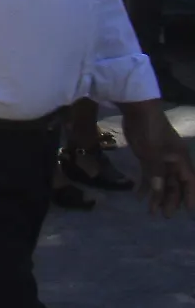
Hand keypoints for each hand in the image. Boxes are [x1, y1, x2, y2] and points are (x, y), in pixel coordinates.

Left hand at [122, 101, 194, 215]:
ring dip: (157, 194)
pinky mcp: (148, 155)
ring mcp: (160, 158)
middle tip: (164, 215)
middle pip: (175, 183)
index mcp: (180, 159)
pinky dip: (145, 184)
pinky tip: (138, 195)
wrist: (137, 110)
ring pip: (161, 180)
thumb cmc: (149, 130)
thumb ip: (156, 173)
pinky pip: (150, 174)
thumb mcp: (152, 153)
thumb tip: (160, 192)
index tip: (188, 211)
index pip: (189, 181)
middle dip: (170, 199)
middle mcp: (173, 160)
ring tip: (151, 210)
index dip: (190, 195)